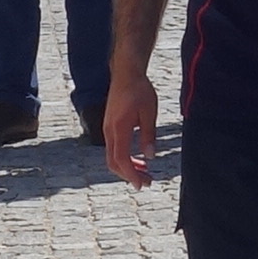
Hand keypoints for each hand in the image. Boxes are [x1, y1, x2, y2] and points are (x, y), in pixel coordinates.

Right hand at [104, 66, 158, 186]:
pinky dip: (125, 158)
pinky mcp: (110, 126)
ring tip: (145, 173)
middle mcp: (109, 131)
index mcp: (119, 128)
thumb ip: (148, 135)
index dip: (131, 175)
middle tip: (147, 182)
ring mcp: (108, 129)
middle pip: (114, 162)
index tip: (141, 184)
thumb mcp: (149, 112)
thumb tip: (149, 157)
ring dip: (128, 168)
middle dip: (129, 175)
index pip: (121, 159)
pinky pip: (114, 148)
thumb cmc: (139, 90)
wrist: (126, 73)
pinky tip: (139, 159)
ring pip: (112, 157)